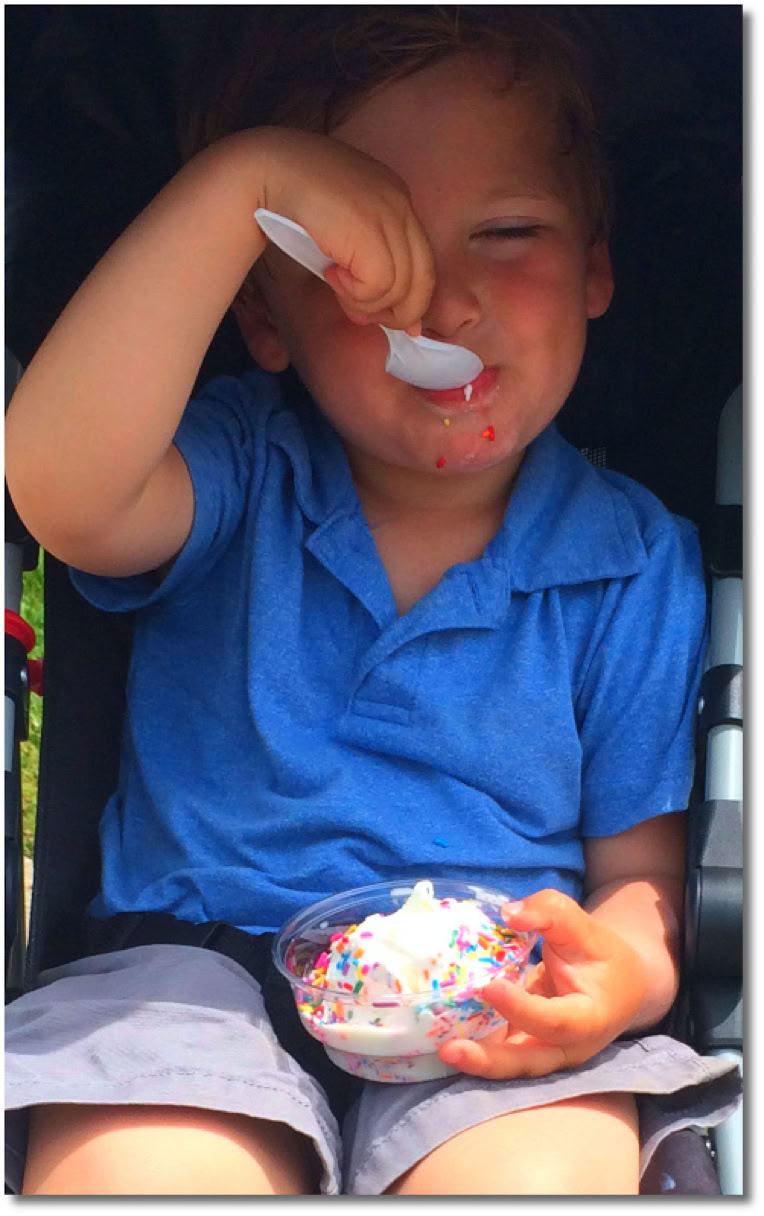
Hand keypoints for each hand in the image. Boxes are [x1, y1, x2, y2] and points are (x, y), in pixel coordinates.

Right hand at [261, 127, 434, 329]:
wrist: (267, 169)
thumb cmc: (294, 201)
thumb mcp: (342, 231)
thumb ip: (364, 263)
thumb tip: (373, 316)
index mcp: (397, 198)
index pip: (423, 259)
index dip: (415, 298)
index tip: (402, 323)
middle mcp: (400, 203)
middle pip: (423, 277)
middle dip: (400, 312)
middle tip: (366, 318)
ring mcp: (389, 214)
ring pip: (400, 287)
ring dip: (365, 302)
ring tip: (335, 285)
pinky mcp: (370, 230)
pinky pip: (378, 285)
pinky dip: (354, 293)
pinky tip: (331, 275)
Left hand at [438, 889, 646, 1079]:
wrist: (617, 986)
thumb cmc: (602, 957)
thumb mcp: (586, 929)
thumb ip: (551, 913)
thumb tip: (509, 913)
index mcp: (589, 1020)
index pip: (553, 1021)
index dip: (521, 1008)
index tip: (489, 987)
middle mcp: (567, 1048)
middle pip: (527, 1062)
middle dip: (488, 1061)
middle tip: (450, 1049)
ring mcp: (545, 1053)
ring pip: (509, 1065)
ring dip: (474, 1060)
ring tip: (441, 1049)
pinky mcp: (526, 1047)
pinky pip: (499, 1051)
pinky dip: (473, 1045)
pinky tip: (442, 1034)